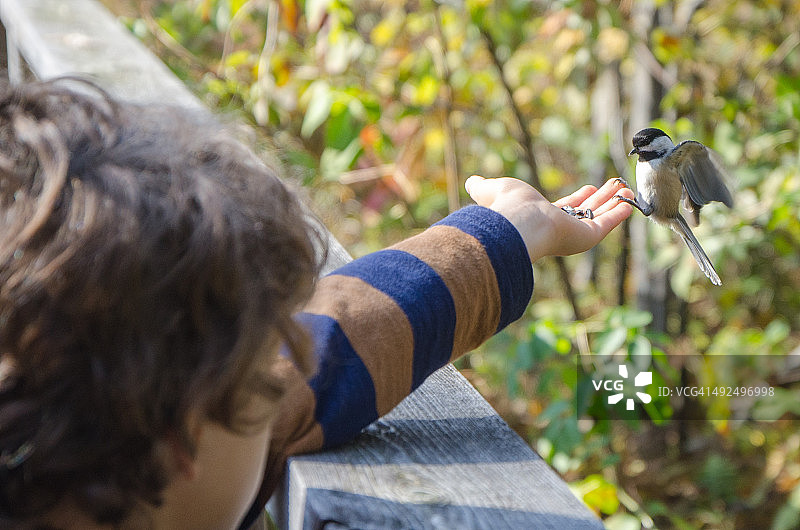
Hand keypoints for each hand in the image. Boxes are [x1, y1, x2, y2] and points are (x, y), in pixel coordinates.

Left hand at [465, 176, 632, 261]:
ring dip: (613, 203)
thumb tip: (471, 181)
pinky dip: (619, 214)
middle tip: (614, 187)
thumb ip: (482, 187)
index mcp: (541, 217)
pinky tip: (630, 202)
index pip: (565, 209)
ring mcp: (574, 233)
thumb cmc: (504, 206)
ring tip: (628, 190)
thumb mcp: (491, 189)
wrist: (516, 224)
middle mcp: (559, 227)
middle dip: (600, 200)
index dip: (577, 200)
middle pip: (586, 212)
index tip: (589, 189)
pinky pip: (606, 224)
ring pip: (599, 216)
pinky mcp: (585, 238)